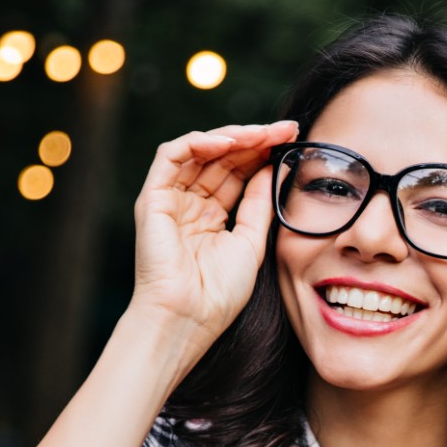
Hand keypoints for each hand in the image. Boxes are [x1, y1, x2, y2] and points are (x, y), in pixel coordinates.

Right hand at [129, 120, 298, 366]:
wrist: (188, 318)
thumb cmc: (218, 293)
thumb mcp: (250, 242)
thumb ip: (259, 204)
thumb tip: (275, 168)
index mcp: (211, 217)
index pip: (237, 173)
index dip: (263, 154)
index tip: (293, 141)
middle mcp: (189, 204)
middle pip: (222, 158)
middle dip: (255, 139)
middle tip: (286, 128)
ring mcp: (169, 199)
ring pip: (199, 150)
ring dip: (233, 136)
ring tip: (264, 132)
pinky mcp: (152, 198)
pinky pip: (171, 156)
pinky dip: (199, 142)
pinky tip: (229, 142)